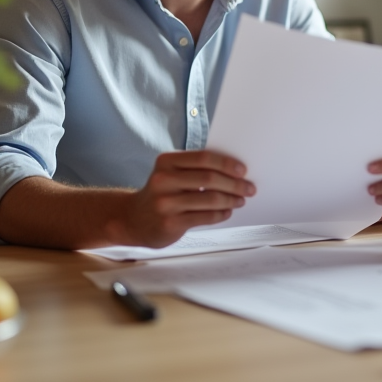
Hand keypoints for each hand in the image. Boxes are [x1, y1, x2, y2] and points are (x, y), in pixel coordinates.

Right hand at [109, 150, 254, 247]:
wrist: (133, 220)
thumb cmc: (161, 193)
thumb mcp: (171, 174)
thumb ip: (195, 168)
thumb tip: (233, 170)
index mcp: (166, 161)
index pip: (203, 158)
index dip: (226, 163)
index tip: (243, 170)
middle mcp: (163, 180)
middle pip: (209, 178)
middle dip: (234, 183)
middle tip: (249, 188)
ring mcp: (165, 202)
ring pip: (209, 199)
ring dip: (231, 199)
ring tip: (240, 200)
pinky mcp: (170, 223)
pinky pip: (204, 217)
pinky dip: (220, 214)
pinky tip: (227, 211)